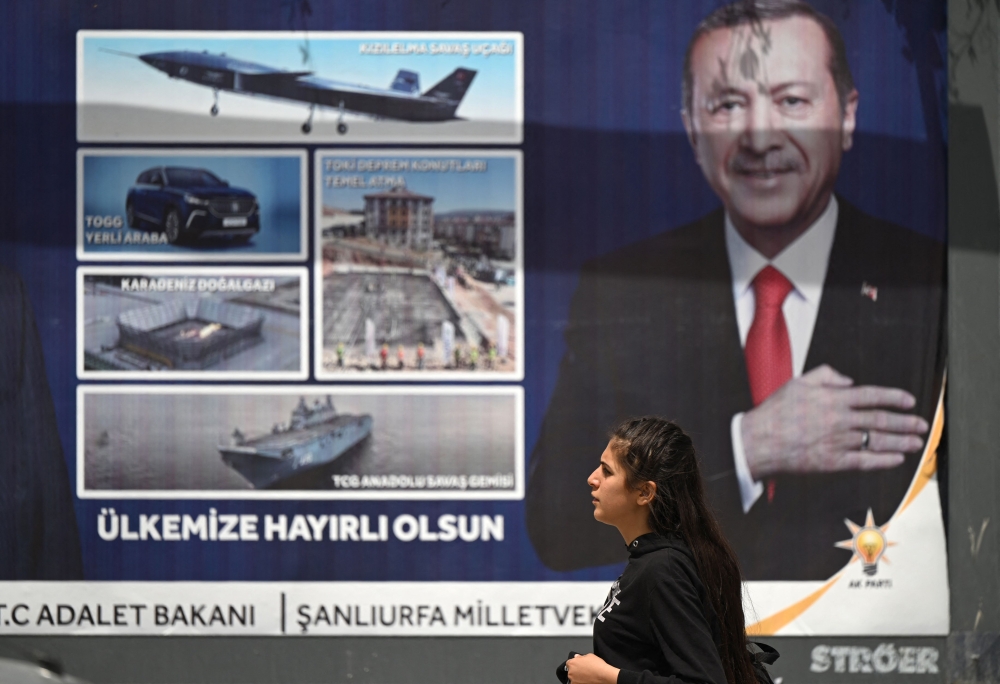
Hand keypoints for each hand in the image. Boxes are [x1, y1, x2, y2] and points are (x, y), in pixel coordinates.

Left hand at [565, 653, 619, 683]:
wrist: (604, 676)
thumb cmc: (598, 666)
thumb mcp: (590, 656)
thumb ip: (581, 656)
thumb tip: (577, 657)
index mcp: (572, 663)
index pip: (569, 663)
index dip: (575, 663)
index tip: (578, 665)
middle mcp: (571, 672)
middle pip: (571, 671)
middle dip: (576, 670)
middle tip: (584, 671)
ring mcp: (573, 681)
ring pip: (574, 678)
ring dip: (578, 677)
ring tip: (586, 676)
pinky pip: (577, 683)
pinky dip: (580, 682)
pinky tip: (587, 680)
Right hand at [742, 364, 928, 477]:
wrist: (759, 441)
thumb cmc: (776, 411)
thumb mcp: (798, 382)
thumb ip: (826, 375)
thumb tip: (848, 381)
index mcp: (833, 399)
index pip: (872, 396)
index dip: (894, 397)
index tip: (910, 401)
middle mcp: (840, 420)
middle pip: (881, 420)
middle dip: (905, 422)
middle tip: (921, 424)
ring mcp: (838, 442)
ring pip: (877, 441)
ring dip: (900, 442)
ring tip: (916, 442)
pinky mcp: (833, 462)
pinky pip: (864, 461)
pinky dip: (883, 460)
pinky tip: (897, 459)